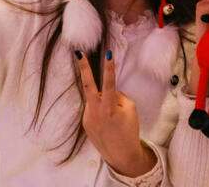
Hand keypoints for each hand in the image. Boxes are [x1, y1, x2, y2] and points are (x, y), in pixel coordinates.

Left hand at [77, 52, 156, 176]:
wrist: (121, 155)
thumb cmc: (129, 131)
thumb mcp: (130, 110)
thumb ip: (118, 96)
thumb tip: (108, 90)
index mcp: (109, 108)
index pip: (109, 83)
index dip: (109, 68)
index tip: (108, 53)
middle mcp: (95, 111)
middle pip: (88, 85)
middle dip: (84, 68)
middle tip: (78, 53)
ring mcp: (88, 117)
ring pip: (96, 99)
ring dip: (103, 100)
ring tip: (114, 118)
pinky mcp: (85, 122)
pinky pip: (95, 108)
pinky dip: (102, 110)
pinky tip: (108, 123)